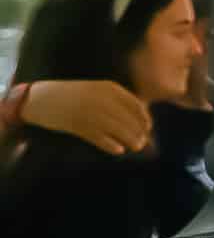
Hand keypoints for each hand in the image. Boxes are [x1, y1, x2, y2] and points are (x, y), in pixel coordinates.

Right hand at [21, 79, 151, 154]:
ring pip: (117, 129)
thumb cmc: (72, 95)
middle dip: (138, 132)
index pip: (135, 104)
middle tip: (143, 143)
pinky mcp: (77, 124)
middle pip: (128, 118)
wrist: (40, 97)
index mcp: (109, 87)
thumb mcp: (96, 90)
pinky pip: (99, 137)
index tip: (148, 128)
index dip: (144, 118)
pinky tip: (119, 150)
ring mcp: (89, 111)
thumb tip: (137, 117)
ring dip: (129, 139)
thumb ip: (115, 100)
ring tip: (136, 147)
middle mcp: (102, 98)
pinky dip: (111, 145)